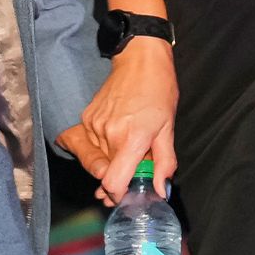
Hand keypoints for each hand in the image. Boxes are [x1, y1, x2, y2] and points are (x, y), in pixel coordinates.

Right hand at [59, 37, 177, 205]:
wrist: (140, 59)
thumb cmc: (158, 90)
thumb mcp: (168, 128)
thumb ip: (164, 163)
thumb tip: (161, 190)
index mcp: (130, 139)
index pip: (112, 183)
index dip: (119, 194)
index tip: (129, 194)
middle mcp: (107, 134)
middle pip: (105, 174)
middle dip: (119, 177)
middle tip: (135, 168)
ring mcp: (93, 125)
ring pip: (97, 160)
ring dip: (111, 160)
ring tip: (128, 144)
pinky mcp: (86, 118)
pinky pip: (90, 144)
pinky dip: (103, 146)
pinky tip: (116, 134)